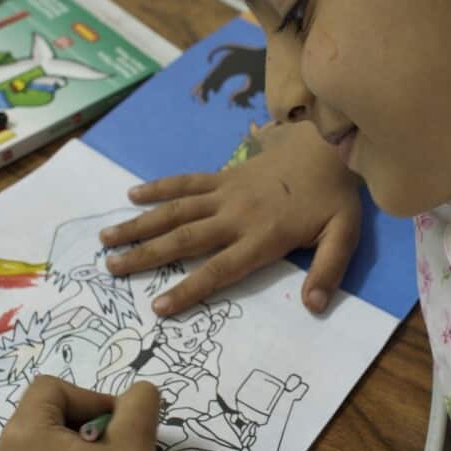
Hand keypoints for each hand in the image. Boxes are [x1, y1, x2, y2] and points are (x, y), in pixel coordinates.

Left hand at [0, 377, 161, 450]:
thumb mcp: (135, 443)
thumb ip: (139, 402)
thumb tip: (138, 394)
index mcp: (21, 436)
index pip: (52, 388)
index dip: (92, 398)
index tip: (121, 427)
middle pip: (50, 414)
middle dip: (93, 425)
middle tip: (124, 450)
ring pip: (53, 443)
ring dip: (91, 448)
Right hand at [100, 120, 360, 315]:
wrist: (329, 143)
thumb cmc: (335, 195)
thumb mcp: (344, 236)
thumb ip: (328, 271)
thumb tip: (313, 307)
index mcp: (262, 237)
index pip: (220, 270)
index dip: (188, 289)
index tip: (158, 307)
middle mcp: (235, 216)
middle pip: (184, 240)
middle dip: (146, 256)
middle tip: (110, 268)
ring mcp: (225, 192)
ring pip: (175, 210)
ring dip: (140, 223)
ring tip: (107, 237)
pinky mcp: (223, 175)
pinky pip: (185, 182)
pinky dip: (159, 187)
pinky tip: (132, 194)